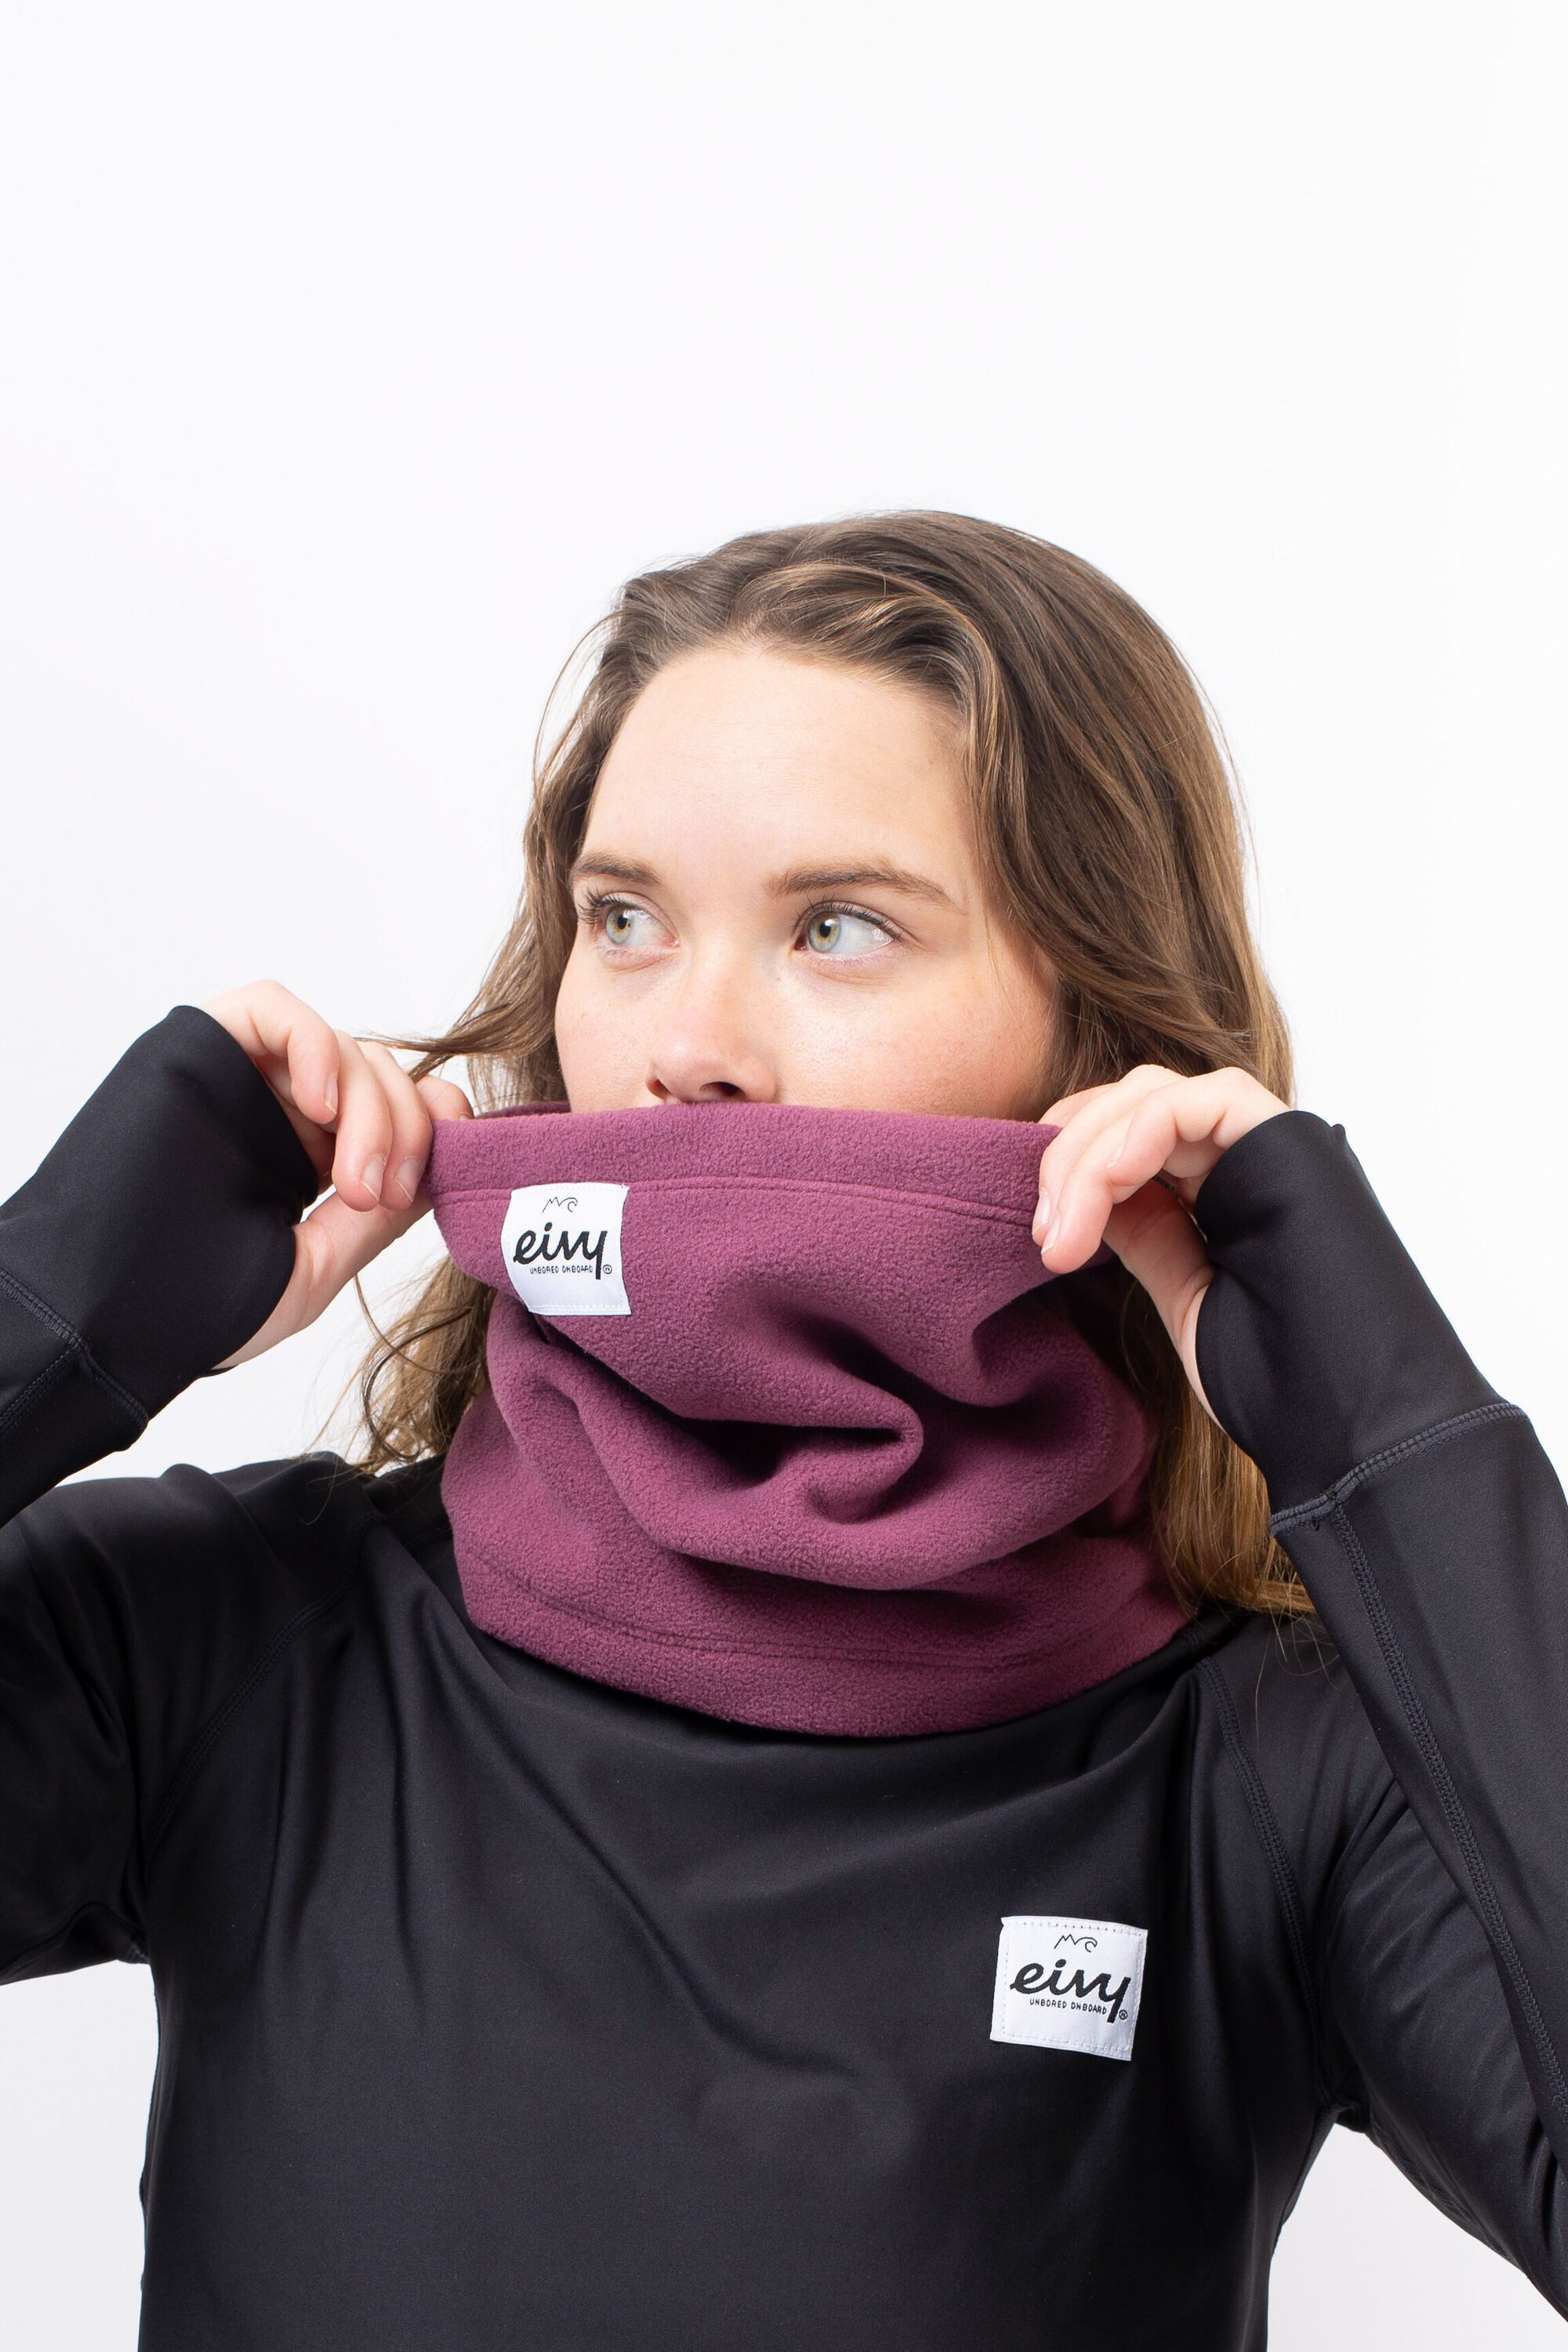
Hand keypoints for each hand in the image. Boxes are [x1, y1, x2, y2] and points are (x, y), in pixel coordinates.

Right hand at [198, 978, 474, 1367]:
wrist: (106, 1318)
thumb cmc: (200, 1311)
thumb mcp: (317, 1266)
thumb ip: (379, 1214)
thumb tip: (443, 1160)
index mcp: (308, 1159)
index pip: (399, 1106)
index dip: (436, 1124)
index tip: (441, 1177)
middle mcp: (278, 1111)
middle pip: (380, 1073)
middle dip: (407, 1127)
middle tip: (383, 1193)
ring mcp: (240, 1076)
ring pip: (341, 1044)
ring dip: (372, 1106)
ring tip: (353, 1182)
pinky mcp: (200, 1046)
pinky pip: (274, 1008)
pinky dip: (315, 1045)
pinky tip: (320, 1107)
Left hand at [1033, 1065, 1290, 1421]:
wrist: (1357, 1426)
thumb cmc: (1284, 1383)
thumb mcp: (1189, 1297)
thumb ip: (1149, 1238)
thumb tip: (1084, 1199)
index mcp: (1230, 1191)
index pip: (1133, 1136)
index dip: (1073, 1166)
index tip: (1046, 1238)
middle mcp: (1252, 1158)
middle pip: (1134, 1102)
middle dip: (1069, 1156)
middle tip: (1046, 1235)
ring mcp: (1274, 1146)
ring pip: (1156, 1094)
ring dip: (1090, 1153)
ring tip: (1064, 1234)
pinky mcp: (1290, 1141)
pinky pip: (1200, 1100)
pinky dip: (1139, 1132)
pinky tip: (1109, 1188)